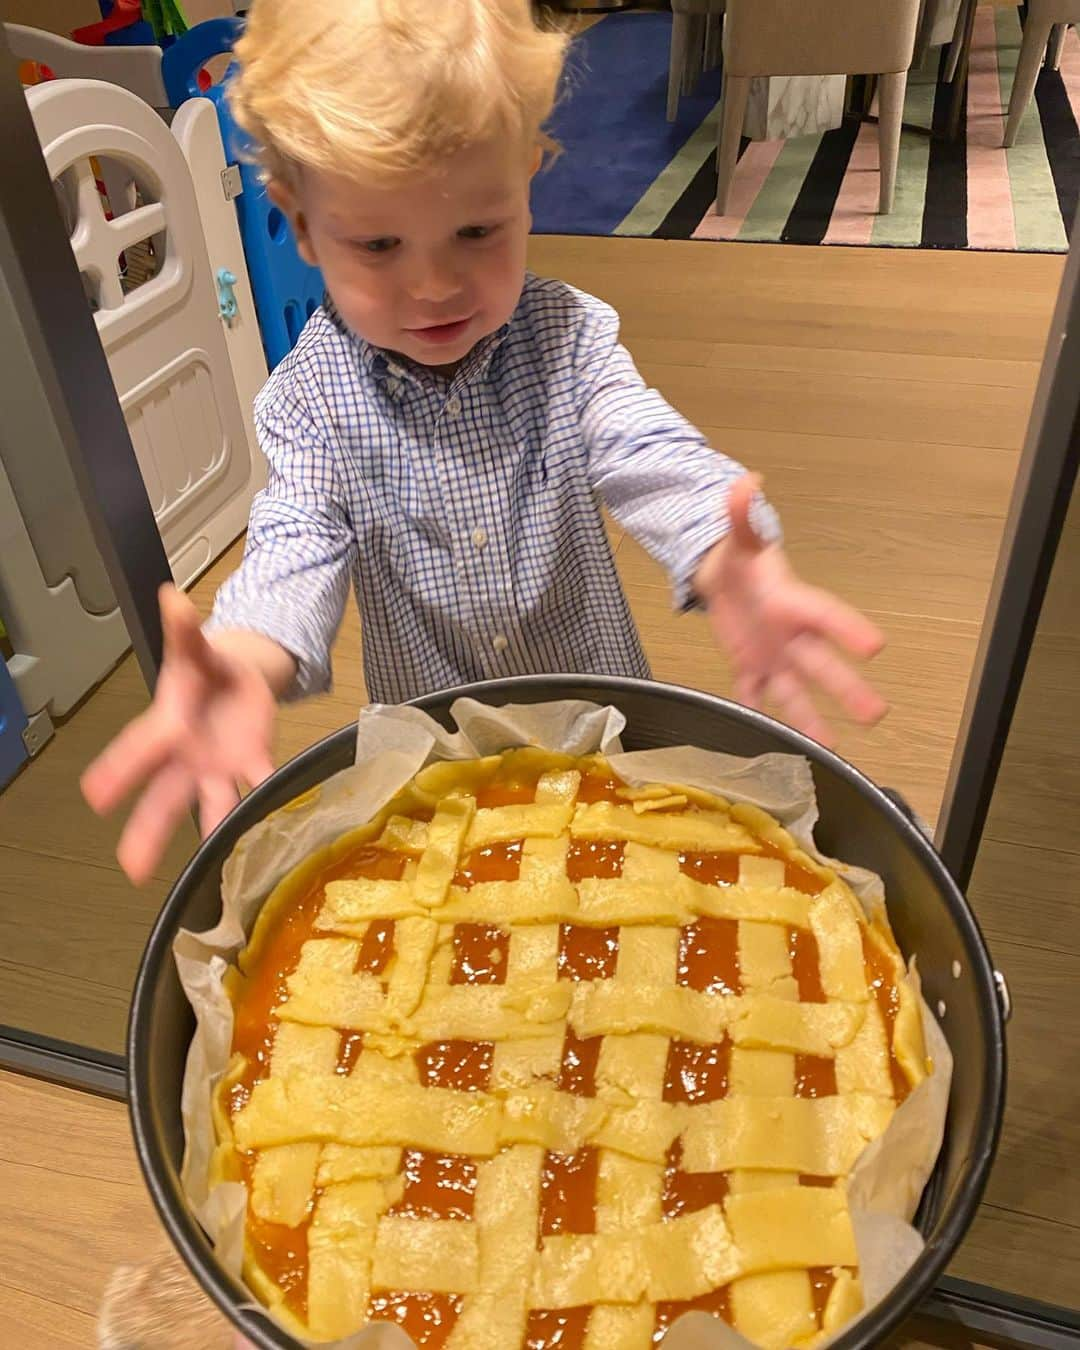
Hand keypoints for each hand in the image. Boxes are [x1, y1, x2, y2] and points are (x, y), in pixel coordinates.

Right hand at [81, 585, 279, 883]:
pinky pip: (259, 785)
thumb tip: (172, 598)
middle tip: (132, 868)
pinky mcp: (252, 763)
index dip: (119, 771)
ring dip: (210, 832)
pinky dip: (266, 799)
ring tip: (204, 868)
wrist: (239, 675)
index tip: (96, 796)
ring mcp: (219, 767)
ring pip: (209, 807)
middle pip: (164, 799)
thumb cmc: (205, 668)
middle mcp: (187, 757)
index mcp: (167, 725)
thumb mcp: (194, 647)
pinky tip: (269, 821)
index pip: (140, 749)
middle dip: (148, 832)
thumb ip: (184, 629)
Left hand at [694, 475, 886, 746]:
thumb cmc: (739, 558)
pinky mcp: (749, 669)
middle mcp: (790, 635)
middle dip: (847, 689)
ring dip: (811, 719)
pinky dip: (760, 714)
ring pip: (794, 692)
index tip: (876, 646)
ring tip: (833, 747)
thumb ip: (742, 513)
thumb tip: (745, 481)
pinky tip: (774, 742)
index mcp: (792, 601)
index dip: (848, 628)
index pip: (825, 616)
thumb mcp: (739, 537)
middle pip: (821, 664)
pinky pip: (755, 696)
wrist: (719, 578)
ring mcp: (772, 657)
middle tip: (877, 714)